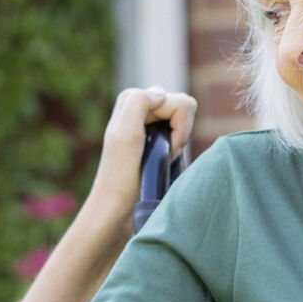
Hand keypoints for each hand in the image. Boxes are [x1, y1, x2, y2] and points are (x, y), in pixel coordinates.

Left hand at [87, 86, 197, 217]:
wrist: (117, 207)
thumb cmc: (121, 176)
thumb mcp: (125, 134)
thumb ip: (139, 102)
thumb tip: (161, 94)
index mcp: (132, 99)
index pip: (181, 103)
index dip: (179, 128)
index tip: (161, 148)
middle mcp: (141, 106)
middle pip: (185, 108)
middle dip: (180, 133)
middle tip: (162, 153)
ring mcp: (149, 121)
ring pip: (186, 120)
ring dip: (178, 141)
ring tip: (160, 158)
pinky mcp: (156, 137)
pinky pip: (181, 131)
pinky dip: (177, 146)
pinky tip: (163, 159)